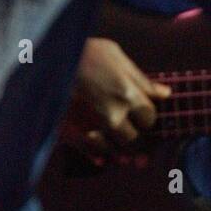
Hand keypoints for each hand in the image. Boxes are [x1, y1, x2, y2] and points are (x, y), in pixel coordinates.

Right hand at [61, 37, 170, 160]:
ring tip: (126, 157)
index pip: (150, 119)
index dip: (151, 122)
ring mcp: (91, 127)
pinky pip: (90, 152)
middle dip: (140, 144)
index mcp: (127, 94)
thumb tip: (165, 93)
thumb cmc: (82, 51)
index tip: (147, 123)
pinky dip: (98, 157)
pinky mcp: (70, 132)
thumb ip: (142, 80)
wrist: (44, 57)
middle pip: (135, 140)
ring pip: (114, 150)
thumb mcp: (115, 56)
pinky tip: (103, 159)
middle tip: (143, 149)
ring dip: (121, 154)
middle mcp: (112, 115)